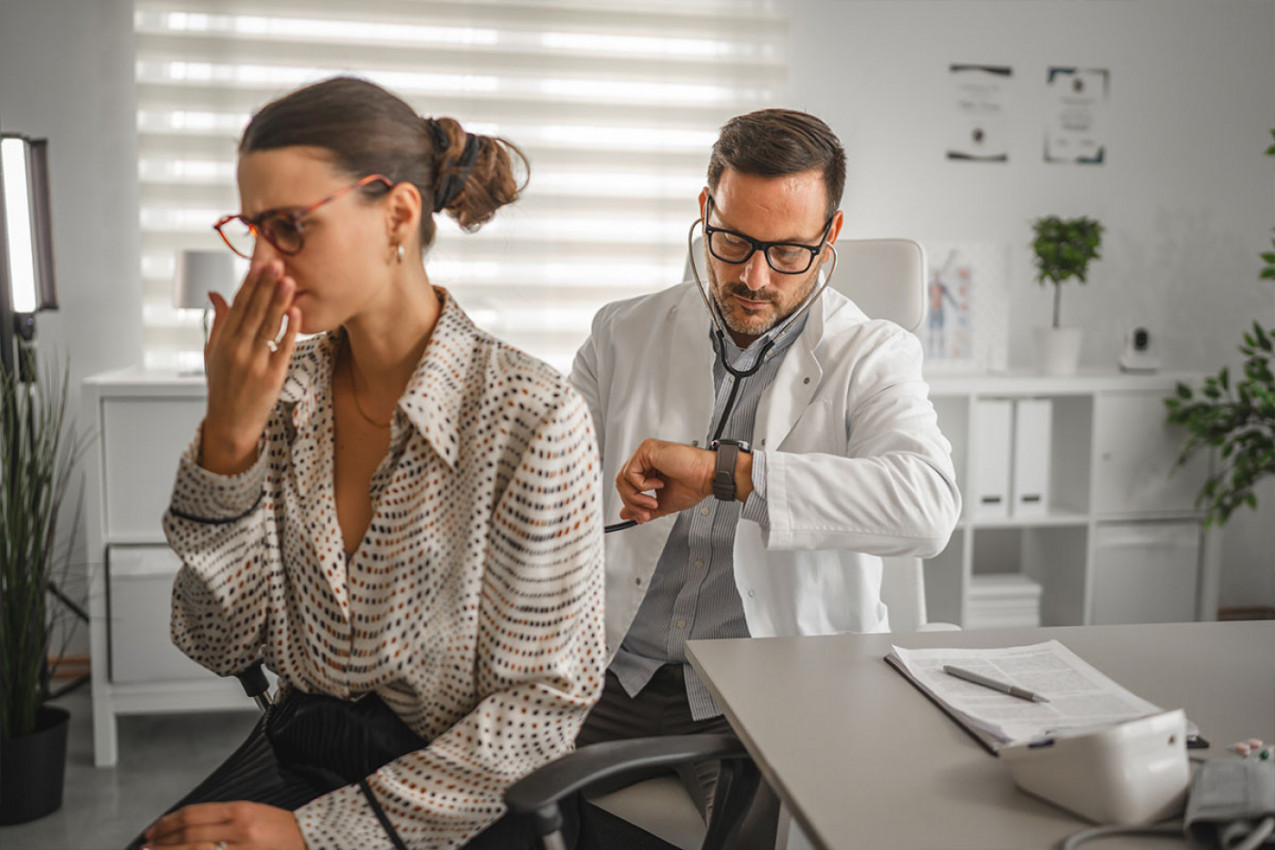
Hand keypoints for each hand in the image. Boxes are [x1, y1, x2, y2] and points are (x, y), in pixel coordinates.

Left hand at [142, 801, 306, 849]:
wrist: (309, 840)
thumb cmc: (280, 830)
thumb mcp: (252, 813)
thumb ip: (221, 819)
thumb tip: (186, 828)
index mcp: (240, 811)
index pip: (194, 814)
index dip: (168, 823)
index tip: (153, 830)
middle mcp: (239, 829)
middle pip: (190, 834)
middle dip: (163, 842)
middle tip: (145, 847)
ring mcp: (241, 849)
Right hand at [201, 259, 300, 474]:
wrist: (231, 423)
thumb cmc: (223, 386)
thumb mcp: (212, 352)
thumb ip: (218, 321)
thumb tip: (216, 293)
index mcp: (223, 342)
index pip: (237, 307)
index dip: (249, 285)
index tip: (258, 264)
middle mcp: (237, 350)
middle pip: (253, 312)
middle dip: (266, 286)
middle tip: (277, 263)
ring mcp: (255, 363)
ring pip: (268, 327)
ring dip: (279, 302)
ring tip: (289, 281)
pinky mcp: (273, 376)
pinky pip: (283, 348)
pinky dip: (290, 330)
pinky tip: (295, 312)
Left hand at [616, 439, 715, 522]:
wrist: (706, 477)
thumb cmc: (693, 484)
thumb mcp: (663, 502)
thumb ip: (643, 507)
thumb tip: (625, 514)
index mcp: (648, 468)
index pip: (627, 485)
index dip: (632, 503)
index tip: (642, 516)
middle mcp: (645, 458)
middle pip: (621, 482)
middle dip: (632, 503)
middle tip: (646, 513)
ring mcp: (645, 452)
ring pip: (622, 479)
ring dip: (636, 497)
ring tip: (653, 501)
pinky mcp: (646, 449)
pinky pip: (630, 473)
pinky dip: (642, 486)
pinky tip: (658, 484)